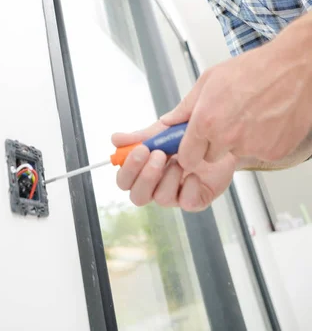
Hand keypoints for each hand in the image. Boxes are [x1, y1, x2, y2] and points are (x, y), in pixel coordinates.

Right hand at [112, 120, 236, 211]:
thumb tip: (115, 139)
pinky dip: (190, 187)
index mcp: (143, 170)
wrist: (220, 136)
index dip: (128, 169)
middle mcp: (155, 186)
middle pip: (137, 196)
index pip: (124, 180)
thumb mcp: (163, 131)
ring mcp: (175, 195)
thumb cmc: (187, 135)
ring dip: (169, 177)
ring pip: (161, 199)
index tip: (141, 149)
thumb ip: (141, 137)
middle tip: (159, 155)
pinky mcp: (196, 200)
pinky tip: (195, 173)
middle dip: (146, 176)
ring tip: (181, 159)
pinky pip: (187, 203)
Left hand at [162, 16, 311, 172]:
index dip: (189, 151)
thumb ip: (186, 107)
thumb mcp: (209, 80)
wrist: (293, 68)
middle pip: (210, 158)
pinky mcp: (273, 152)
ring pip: (236, 154)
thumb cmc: (253, 69)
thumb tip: (169, 122)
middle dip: (213, 144)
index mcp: (207, 121)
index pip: (186, 157)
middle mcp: (228, 138)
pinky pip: (259, 153)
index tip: (192, 145)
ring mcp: (252, 147)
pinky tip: (265, 120)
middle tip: (226, 119)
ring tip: (250, 114)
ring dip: (239, 141)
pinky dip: (261, 141)